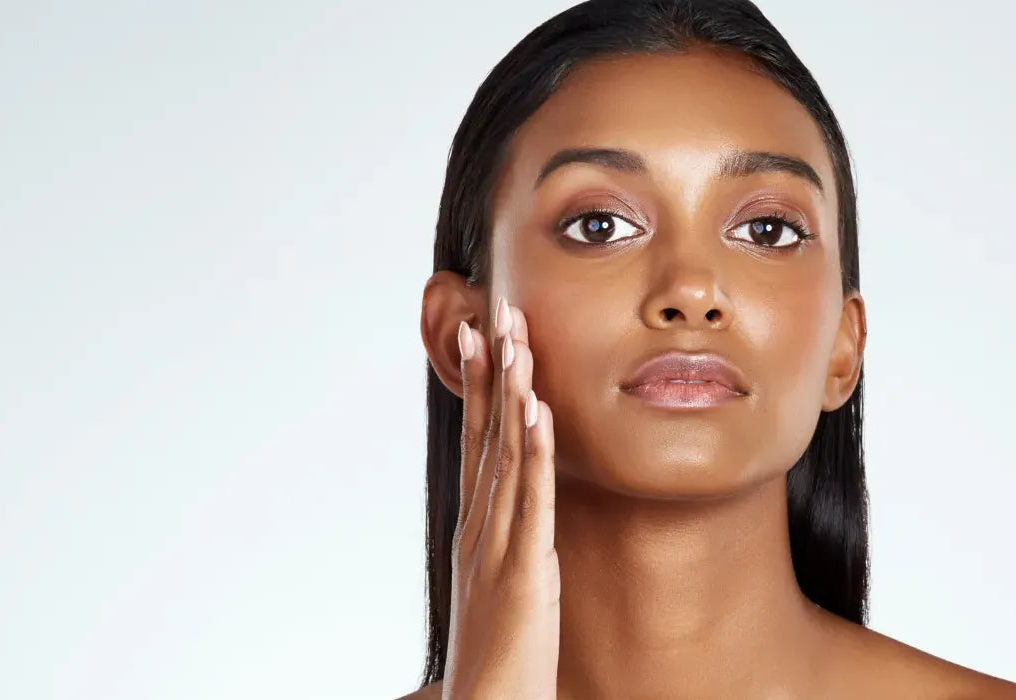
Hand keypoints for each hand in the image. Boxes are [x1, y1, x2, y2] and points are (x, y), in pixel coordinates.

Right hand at [440, 297, 558, 699]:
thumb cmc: (501, 656)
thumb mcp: (505, 584)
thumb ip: (513, 544)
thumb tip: (523, 514)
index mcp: (477, 528)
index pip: (479, 440)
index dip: (482, 384)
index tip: (483, 332)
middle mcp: (481, 527)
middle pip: (486, 434)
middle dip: (491, 369)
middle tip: (493, 308)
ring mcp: (498, 546)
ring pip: (505, 454)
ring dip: (511, 391)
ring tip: (515, 337)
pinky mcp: (525, 570)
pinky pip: (530, 500)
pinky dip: (532, 451)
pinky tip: (538, 410)